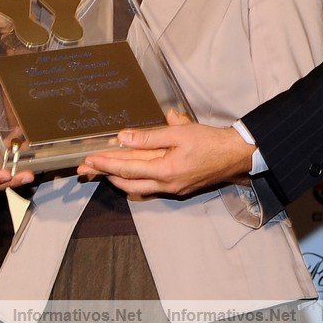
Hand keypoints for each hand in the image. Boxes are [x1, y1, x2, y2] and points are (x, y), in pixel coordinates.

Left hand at [78, 110, 252, 197]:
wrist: (235, 155)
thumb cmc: (209, 141)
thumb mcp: (179, 133)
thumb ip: (150, 137)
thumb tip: (123, 138)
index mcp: (165, 170)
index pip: (127, 167)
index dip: (106, 163)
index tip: (89, 159)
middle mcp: (166, 184)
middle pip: (128, 182)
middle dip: (105, 175)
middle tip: (86, 170)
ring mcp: (172, 189)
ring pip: (138, 187)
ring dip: (118, 178)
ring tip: (102, 171)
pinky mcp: (178, 187)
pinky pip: (150, 186)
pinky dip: (135, 179)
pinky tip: (129, 173)